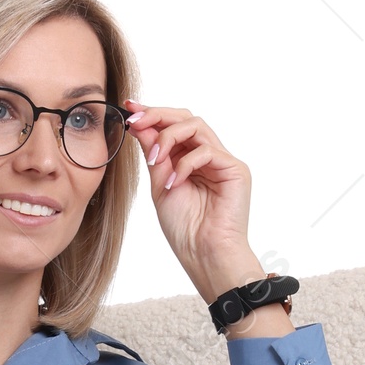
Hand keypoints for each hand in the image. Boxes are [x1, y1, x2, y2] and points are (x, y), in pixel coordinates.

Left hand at [123, 101, 267, 304]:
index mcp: (191, 160)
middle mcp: (209, 157)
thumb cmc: (185, 230)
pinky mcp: (235, 170)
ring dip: (168, 136)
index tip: (129, 109)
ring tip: (155, 159)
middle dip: (158, 115)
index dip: (152, 114)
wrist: (204, 255)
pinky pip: (207, 151)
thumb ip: (154, 154)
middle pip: (186, 118)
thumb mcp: (161, 185)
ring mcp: (223, 162)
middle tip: (136, 120)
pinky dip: (186, 163)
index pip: (174, 126)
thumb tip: (140, 125)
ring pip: (196, 126)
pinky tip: (175, 182)